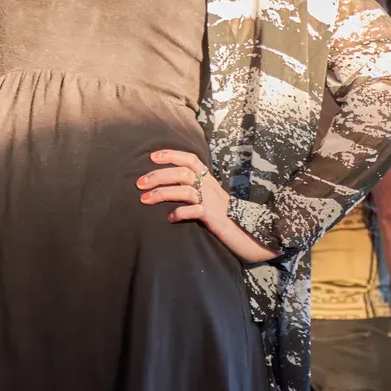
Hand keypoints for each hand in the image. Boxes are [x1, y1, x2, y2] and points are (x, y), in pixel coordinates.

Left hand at [137, 150, 276, 265]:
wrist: (250, 235)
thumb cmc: (227, 218)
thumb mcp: (211, 200)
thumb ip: (196, 192)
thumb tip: (171, 187)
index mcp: (209, 181)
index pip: (191, 159)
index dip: (172, 155)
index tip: (152, 157)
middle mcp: (211, 187)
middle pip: (182, 172)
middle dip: (158, 176)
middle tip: (139, 183)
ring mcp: (213, 202)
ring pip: (185, 189)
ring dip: (162, 193)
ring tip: (145, 200)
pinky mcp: (215, 218)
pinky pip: (195, 211)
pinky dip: (180, 212)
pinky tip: (170, 218)